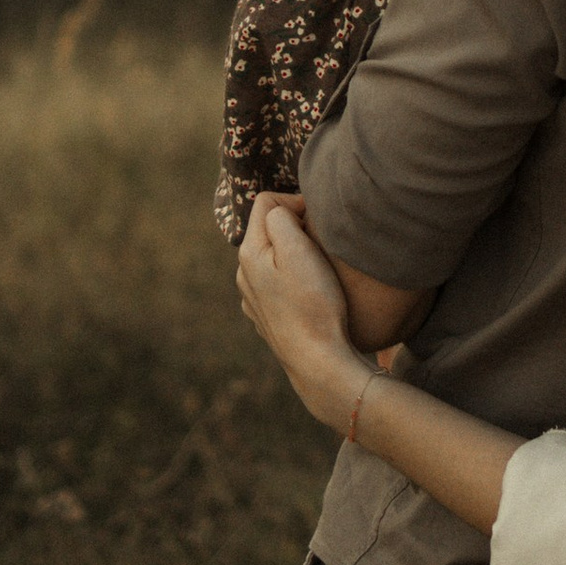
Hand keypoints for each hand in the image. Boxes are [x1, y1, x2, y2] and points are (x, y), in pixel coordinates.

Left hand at [237, 194, 370, 429]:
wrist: (318, 362)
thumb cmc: (314, 304)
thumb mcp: (298, 249)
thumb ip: (281, 217)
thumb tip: (281, 209)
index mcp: (248, 252)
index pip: (266, 202)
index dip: (296, 202)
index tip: (319, 222)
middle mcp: (243, 274)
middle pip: (268, 229)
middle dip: (294, 228)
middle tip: (322, 245)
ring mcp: (253, 299)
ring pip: (272, 258)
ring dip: (293, 254)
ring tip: (319, 271)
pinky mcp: (266, 318)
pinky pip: (277, 283)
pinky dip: (292, 279)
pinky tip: (310, 294)